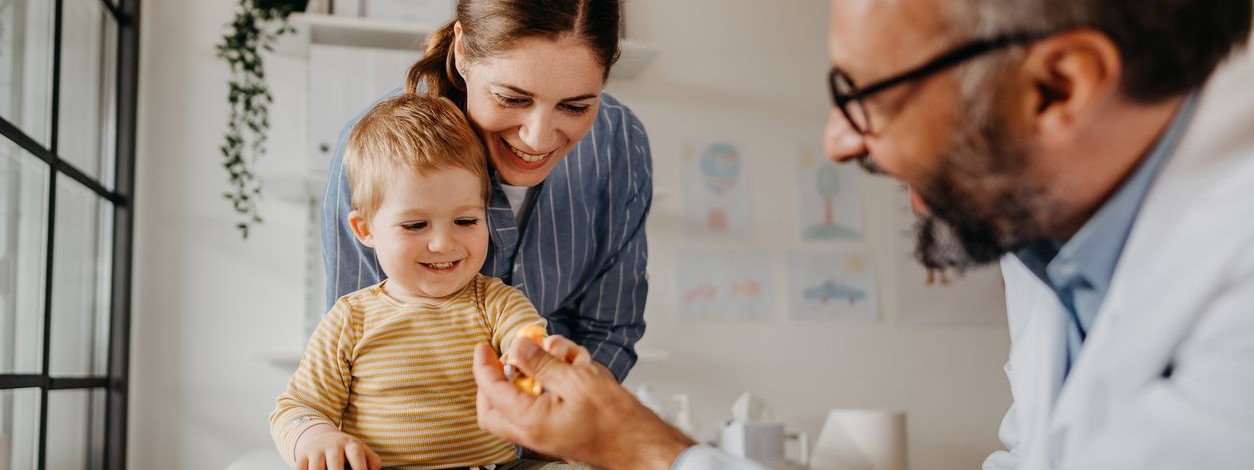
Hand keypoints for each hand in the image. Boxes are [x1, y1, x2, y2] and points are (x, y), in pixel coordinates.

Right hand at [291, 424, 381, 469]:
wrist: (320, 436)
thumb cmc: (345, 449)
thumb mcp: (361, 450)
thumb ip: (372, 461)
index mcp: (350, 444)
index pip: (356, 454)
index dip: (360, 467)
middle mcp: (332, 445)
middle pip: (335, 462)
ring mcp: (316, 450)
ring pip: (316, 468)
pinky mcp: (302, 456)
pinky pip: (300, 468)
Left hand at [472, 337, 694, 469]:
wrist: (638, 443)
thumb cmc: (615, 418)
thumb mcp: (577, 379)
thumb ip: (542, 363)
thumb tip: (518, 348)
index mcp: (531, 421)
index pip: (492, 391)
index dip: (484, 365)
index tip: (483, 348)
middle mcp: (531, 434)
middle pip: (491, 410)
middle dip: (490, 383)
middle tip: (498, 360)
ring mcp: (541, 437)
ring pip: (510, 410)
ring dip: (520, 383)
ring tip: (546, 362)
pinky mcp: (553, 433)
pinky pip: (532, 411)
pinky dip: (537, 392)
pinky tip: (562, 374)